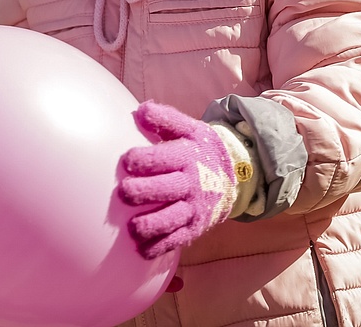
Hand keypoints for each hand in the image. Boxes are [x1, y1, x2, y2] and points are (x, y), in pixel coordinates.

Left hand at [118, 102, 238, 258]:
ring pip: (172, 218)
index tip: (127, 161)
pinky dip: (160, 247)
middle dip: (145, 192)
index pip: (163, 158)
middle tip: (124, 193)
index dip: (144, 160)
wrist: (235, 173)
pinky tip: (142, 250)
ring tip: (133, 227)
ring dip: (152, 224)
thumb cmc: (201, 149)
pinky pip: (177, 239)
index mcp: (186, 155)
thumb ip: (164, 120)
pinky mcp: (194, 226)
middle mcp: (190, 182)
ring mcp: (193, 207)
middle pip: (166, 189)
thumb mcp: (188, 128)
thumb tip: (139, 111)